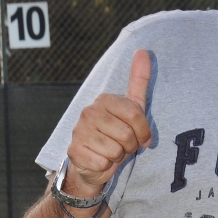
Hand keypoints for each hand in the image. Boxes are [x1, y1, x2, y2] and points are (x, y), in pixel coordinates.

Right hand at [64, 49, 151, 195]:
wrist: (94, 161)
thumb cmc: (116, 133)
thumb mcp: (132, 106)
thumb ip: (138, 80)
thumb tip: (144, 51)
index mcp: (104, 99)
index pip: (136, 115)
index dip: (143, 132)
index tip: (141, 137)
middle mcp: (88, 111)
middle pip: (127, 135)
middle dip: (130, 146)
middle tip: (122, 144)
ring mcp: (78, 130)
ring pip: (116, 150)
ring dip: (118, 156)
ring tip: (110, 151)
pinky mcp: (73, 150)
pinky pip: (103, 163)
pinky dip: (105, 166)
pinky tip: (99, 159)